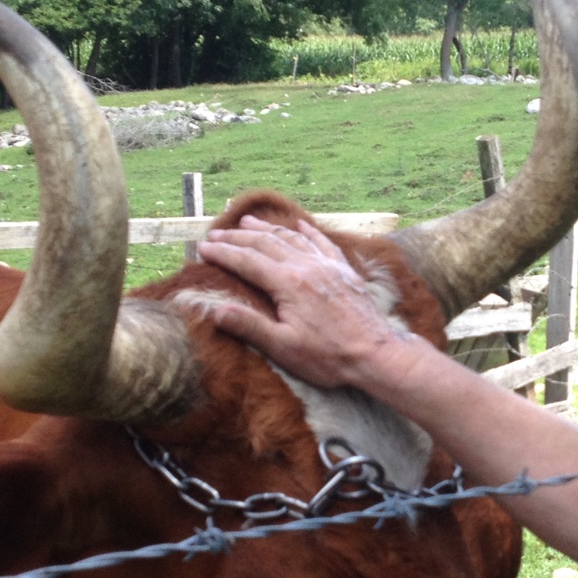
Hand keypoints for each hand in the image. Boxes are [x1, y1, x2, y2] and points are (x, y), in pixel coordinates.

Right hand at [197, 216, 413, 390]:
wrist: (376, 353)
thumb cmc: (328, 356)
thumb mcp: (284, 347)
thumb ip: (249, 326)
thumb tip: (215, 310)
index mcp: (288, 283)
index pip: (247, 261)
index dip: (222, 253)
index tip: (202, 248)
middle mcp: (306, 266)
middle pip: (265, 243)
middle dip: (237, 237)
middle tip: (215, 233)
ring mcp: (327, 265)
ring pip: (291, 237)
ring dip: (267, 228)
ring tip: (247, 221)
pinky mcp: (343, 270)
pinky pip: (321, 241)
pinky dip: (306, 230)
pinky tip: (298, 225)